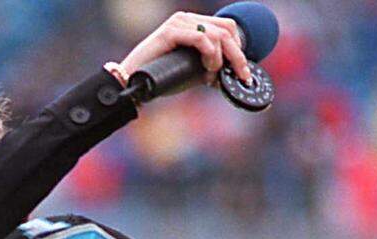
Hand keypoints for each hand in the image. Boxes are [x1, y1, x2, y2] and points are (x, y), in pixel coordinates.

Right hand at [110, 11, 251, 87]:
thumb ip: (210, 68)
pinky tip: (207, 69)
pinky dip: (210, 55)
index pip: (227, 27)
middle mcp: (187, 19)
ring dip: (220, 60)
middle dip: (238, 56)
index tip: (243, 71)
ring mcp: (179, 22)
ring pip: (217, 35)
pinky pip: (202, 39)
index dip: (239, 48)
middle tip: (241, 76)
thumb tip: (232, 74)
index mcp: (193, 24)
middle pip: (227, 29)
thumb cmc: (159, 78)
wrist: (133, 83)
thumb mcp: (192, 72)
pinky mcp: (171, 31)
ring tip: (211, 76)